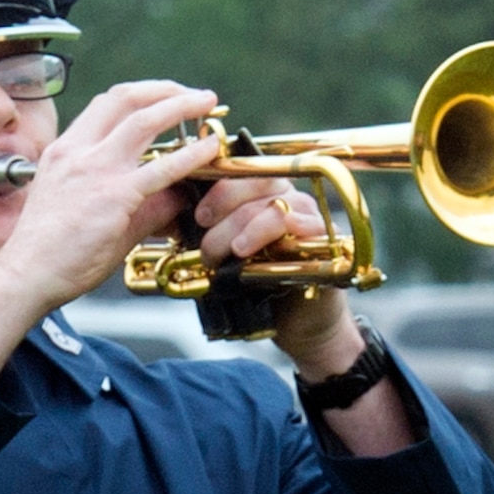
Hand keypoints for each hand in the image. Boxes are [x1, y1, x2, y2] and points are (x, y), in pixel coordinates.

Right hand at [0, 81, 221, 374]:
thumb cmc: (48, 253)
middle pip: (125, 98)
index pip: (105, 106)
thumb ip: (132, 200)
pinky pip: (161, 169)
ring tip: (207, 103)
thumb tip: (174, 196)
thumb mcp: (84, 211)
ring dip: (181, 105)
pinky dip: (191, 154)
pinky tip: (209, 151)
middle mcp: (76, 152)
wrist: (25, 277)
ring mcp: (94, 171)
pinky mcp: (114, 197)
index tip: (166, 98)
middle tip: (195, 95)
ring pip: (143, 119)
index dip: (142, 95)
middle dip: (165, 89)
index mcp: (64, 151)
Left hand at [185, 178, 360, 374]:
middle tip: (208, 240)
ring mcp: (306, 214)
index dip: (215, 186)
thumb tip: (173, 217)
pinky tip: (245, 252)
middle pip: (254, 178)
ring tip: (229, 253)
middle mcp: (287, 197)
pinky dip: (263, 233)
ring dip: (241, 227)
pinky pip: (293, 222)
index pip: (239, 169)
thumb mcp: (227, 255)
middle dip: (223, 206)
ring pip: (270, 202)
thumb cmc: (261, 288)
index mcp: (264, 194)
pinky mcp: (320, 235)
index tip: (198, 215)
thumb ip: (209, 231)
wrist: (298, 324)